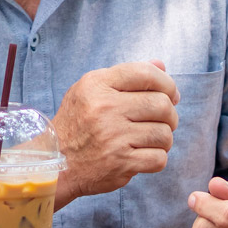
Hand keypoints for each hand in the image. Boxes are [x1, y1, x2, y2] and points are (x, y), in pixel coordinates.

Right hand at [51, 60, 179, 204]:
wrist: (56, 163)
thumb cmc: (77, 123)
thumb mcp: (90, 90)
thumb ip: (126, 76)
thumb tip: (161, 65)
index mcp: (97, 85)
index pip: (146, 74)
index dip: (167, 83)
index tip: (171, 94)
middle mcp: (105, 108)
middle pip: (161, 104)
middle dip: (170, 114)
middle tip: (164, 120)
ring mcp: (113, 137)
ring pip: (164, 133)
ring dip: (164, 138)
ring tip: (152, 139)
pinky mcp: (121, 163)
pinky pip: (159, 158)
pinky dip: (157, 157)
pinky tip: (145, 155)